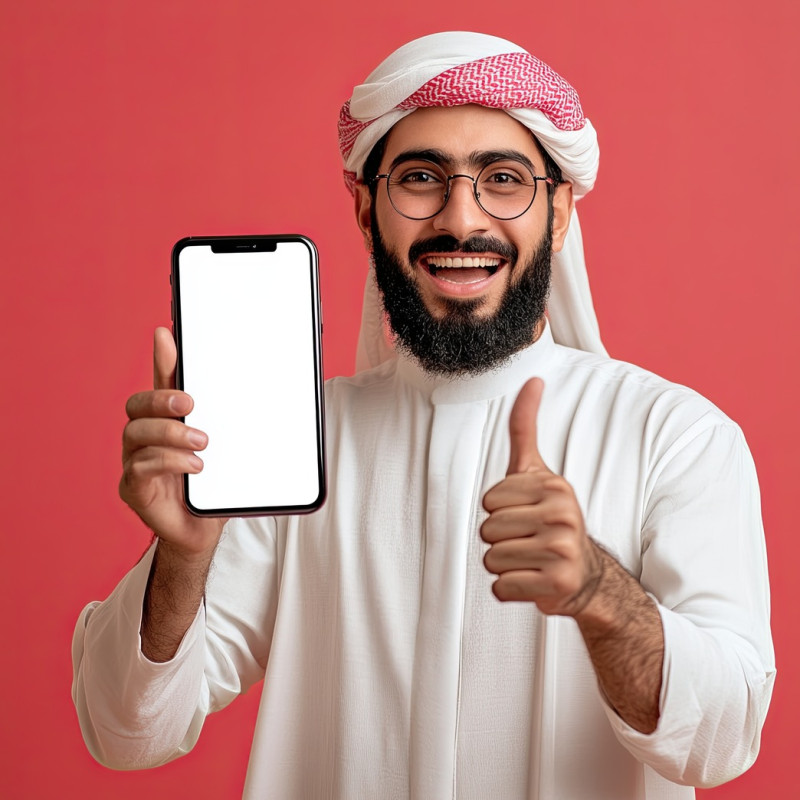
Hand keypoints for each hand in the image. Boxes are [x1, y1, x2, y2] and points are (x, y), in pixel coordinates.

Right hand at [119, 327, 225, 557]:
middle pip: (137, 405)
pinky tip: (195, 465)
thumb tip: (256, 390)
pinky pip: (140, 467)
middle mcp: (144, 438)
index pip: (160, 382)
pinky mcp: (134, 488)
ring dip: (170, 433)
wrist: (204, 531)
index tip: (166, 334)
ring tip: (203, 442)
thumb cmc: (215, 486)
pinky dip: (169, 462)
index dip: (161, 358)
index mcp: (166, 422)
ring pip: (136, 433)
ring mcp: (134, 463)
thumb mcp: (228, 449)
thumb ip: (230, 420)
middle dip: (162, 399)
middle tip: (190, 403)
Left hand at [481, 377, 602, 614]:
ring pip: (492, 559)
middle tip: (526, 541)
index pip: (489, 500)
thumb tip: (531, 379)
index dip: (498, 511)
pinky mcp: (557, 584)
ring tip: (529, 560)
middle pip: (487, 530)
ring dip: (503, 564)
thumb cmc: (550, 518)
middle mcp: (563, 516)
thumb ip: (525, 429)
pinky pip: (501, 587)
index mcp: (554, 488)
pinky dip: (509, 589)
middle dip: (499, 540)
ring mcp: (562, 551)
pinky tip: (531, 580)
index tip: (524, 515)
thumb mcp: (537, 472)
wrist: (584, 574)